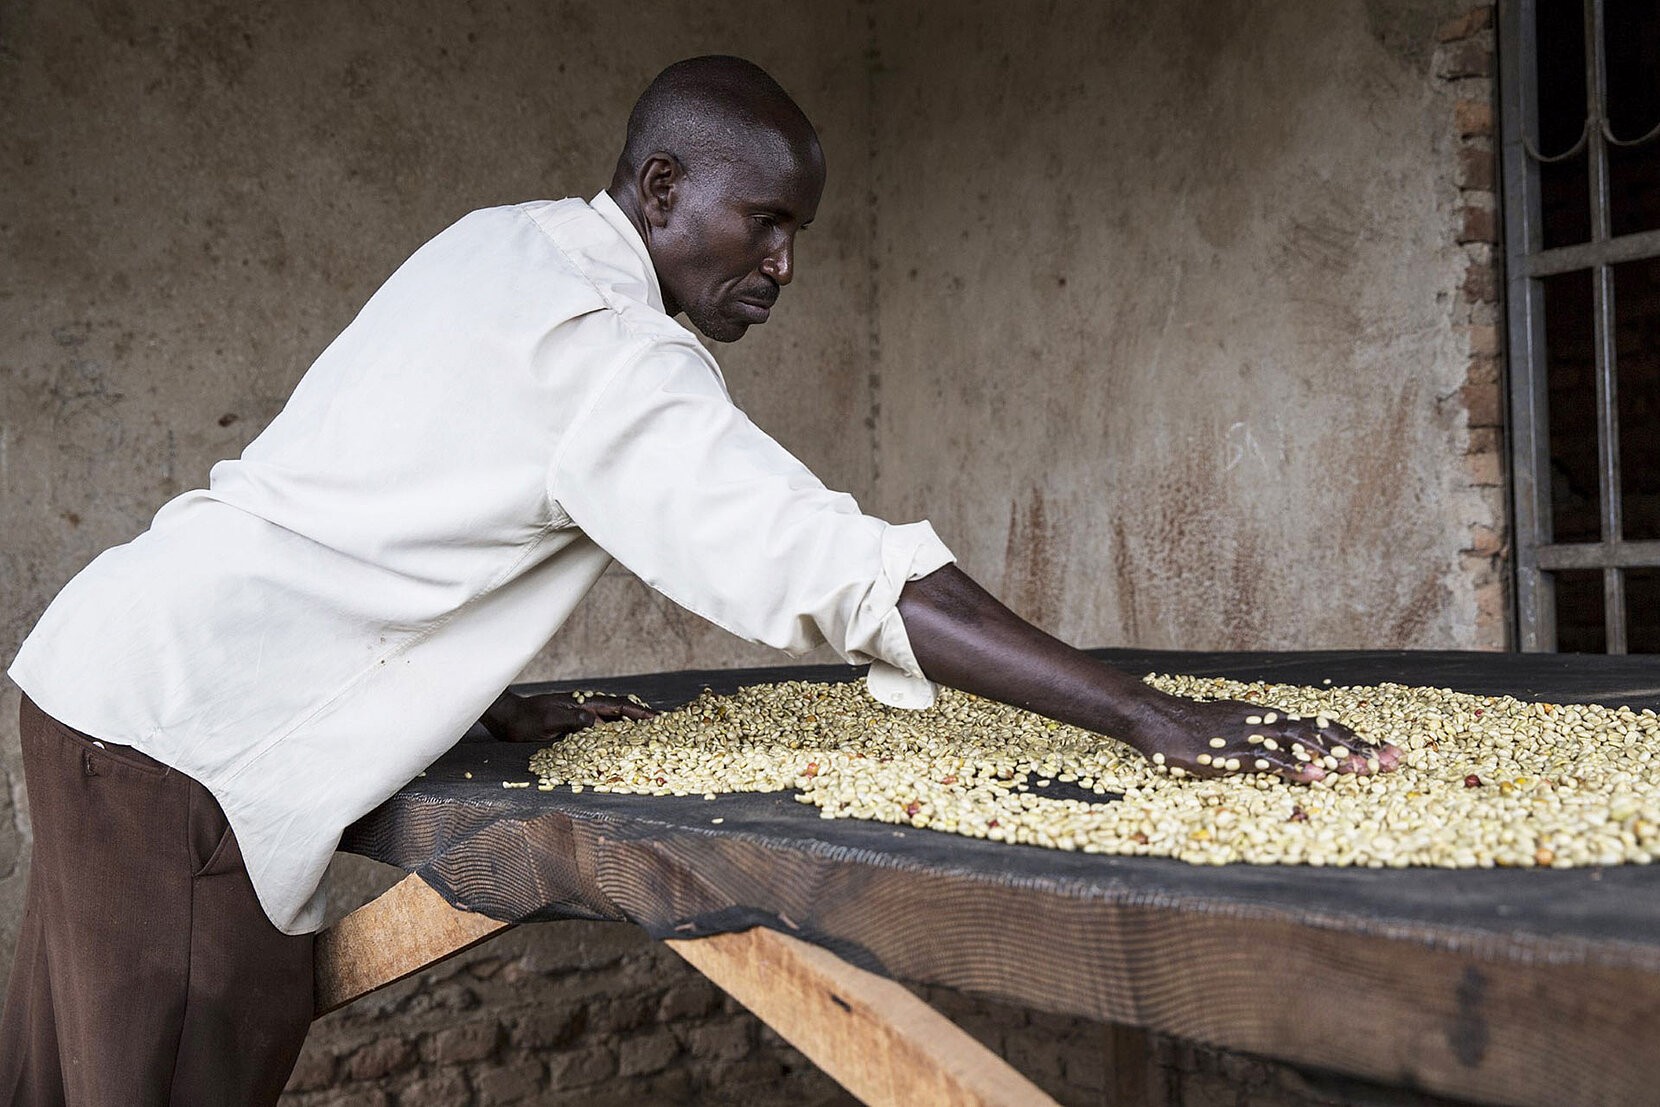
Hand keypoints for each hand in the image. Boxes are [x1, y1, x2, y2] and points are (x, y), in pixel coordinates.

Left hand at [480, 690, 654, 742]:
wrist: (506, 718)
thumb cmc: (525, 720)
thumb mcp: (547, 720)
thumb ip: (571, 718)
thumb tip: (595, 720)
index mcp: (582, 703)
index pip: (617, 706)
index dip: (638, 712)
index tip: (658, 718)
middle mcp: (583, 707)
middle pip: (618, 710)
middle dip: (640, 716)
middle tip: (660, 725)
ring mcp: (577, 714)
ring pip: (609, 718)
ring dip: (627, 724)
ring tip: (644, 733)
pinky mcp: (571, 723)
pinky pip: (597, 727)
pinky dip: (611, 731)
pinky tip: (615, 739)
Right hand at [1125, 693, 1401, 782]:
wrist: (1154, 717)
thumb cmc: (1191, 729)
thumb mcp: (1233, 734)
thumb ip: (1262, 746)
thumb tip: (1293, 762)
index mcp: (1270, 718)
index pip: (1321, 728)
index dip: (1355, 741)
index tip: (1385, 753)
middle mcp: (1266, 722)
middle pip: (1322, 732)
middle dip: (1359, 747)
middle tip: (1392, 761)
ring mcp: (1249, 735)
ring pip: (1301, 743)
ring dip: (1335, 757)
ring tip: (1365, 770)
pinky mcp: (1231, 751)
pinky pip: (1269, 759)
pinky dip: (1294, 767)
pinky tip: (1316, 777)